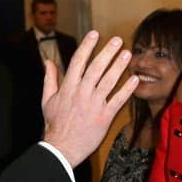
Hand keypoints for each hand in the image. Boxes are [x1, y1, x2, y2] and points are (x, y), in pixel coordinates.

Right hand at [41, 32, 138, 166]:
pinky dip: (127, 89)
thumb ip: (49, 78)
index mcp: (68, 87)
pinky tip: (135, 79)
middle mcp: (81, 93)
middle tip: (118, 40)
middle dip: (107, 52)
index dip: (87, 46)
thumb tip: (47, 61)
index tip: (95, 34)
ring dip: (119, 66)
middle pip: (96, 67)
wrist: (62, 147)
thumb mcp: (47, 99)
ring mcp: (94, 104)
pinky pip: (118, 100)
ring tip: (128, 54)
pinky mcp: (104, 116)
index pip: (78, 61)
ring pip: (109, 81)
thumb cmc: (55, 124)